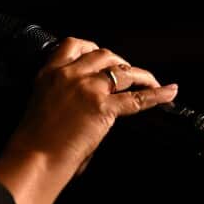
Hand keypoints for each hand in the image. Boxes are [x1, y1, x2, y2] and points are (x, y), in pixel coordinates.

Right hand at [6, 39, 177, 175]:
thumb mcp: (43, 106)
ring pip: (123, 70)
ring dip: (140, 75)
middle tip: (130, 75)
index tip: (103, 57)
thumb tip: (89, 103)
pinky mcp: (103, 107)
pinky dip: (157, 95)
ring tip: (151, 83)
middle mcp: (69, 75)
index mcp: (50, 74)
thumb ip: (66, 96)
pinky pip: (137, 98)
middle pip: (104, 54)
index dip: (93, 48)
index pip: (73, 45)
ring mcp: (88, 89)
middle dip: (120, 62)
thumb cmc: (34, 143)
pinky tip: (169, 93)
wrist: (33, 159)